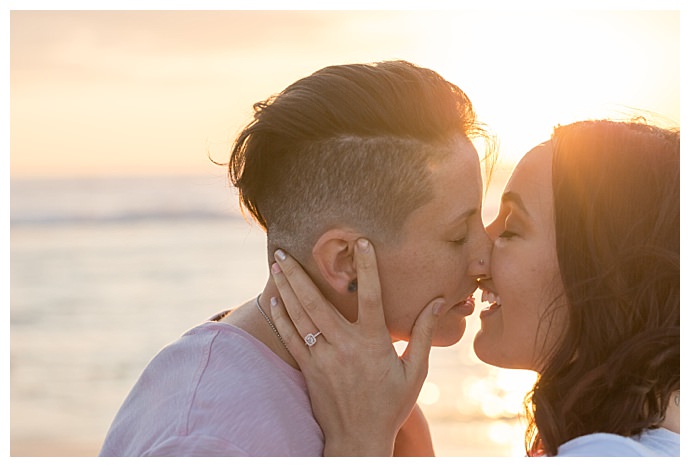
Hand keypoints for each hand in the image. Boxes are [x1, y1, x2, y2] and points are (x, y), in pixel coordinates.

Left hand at [269, 238, 444, 455]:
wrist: (359, 439)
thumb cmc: (391, 405)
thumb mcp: (414, 371)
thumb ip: (423, 334)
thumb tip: (436, 302)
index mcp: (373, 342)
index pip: (370, 296)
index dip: (367, 267)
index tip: (361, 242)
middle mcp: (344, 346)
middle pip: (318, 301)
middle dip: (299, 273)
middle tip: (284, 250)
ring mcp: (322, 358)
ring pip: (300, 316)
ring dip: (286, 289)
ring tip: (276, 266)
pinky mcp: (308, 370)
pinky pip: (291, 339)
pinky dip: (282, 318)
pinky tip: (275, 300)